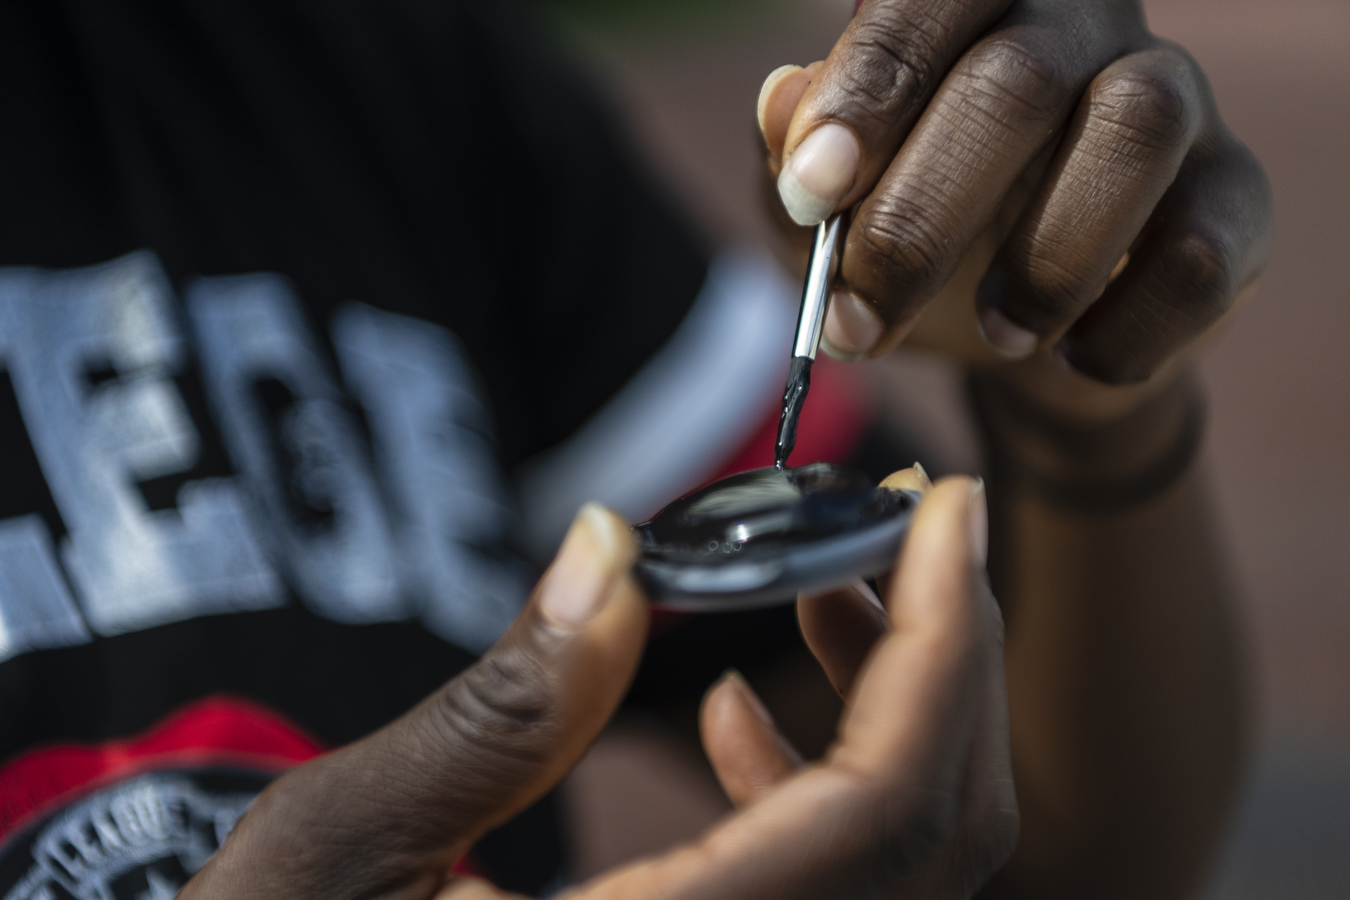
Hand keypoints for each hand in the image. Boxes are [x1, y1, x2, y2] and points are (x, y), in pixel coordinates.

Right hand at [180, 475, 1014, 899]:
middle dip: (944, 650)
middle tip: (909, 520)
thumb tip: (612, 547)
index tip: (947, 500)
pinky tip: (730, 715)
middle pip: (936, 828)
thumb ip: (496, 713)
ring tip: (822, 588)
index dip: (947, 641)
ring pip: (906, 857)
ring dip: (890, 703)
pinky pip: (837, 885)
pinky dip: (820, 782)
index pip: (891, 805)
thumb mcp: (341, 858)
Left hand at [758, 0, 1272, 420]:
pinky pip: (1200, 251)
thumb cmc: (922, 237)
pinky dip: (1126, 326)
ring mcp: (1176, 99)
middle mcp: (1083, 25)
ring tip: (993, 337)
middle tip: (857, 320)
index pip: (924, 1)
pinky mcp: (1233, 194)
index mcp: (972, 6)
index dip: (865, 93)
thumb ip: (796, 152)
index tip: (809, 196)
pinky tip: (1073, 357)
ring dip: (1044, 261)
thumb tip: (784, 102)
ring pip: (1135, 133)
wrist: (1032, 334)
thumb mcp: (830, 204)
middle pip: (1017, 79)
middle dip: (920, 219)